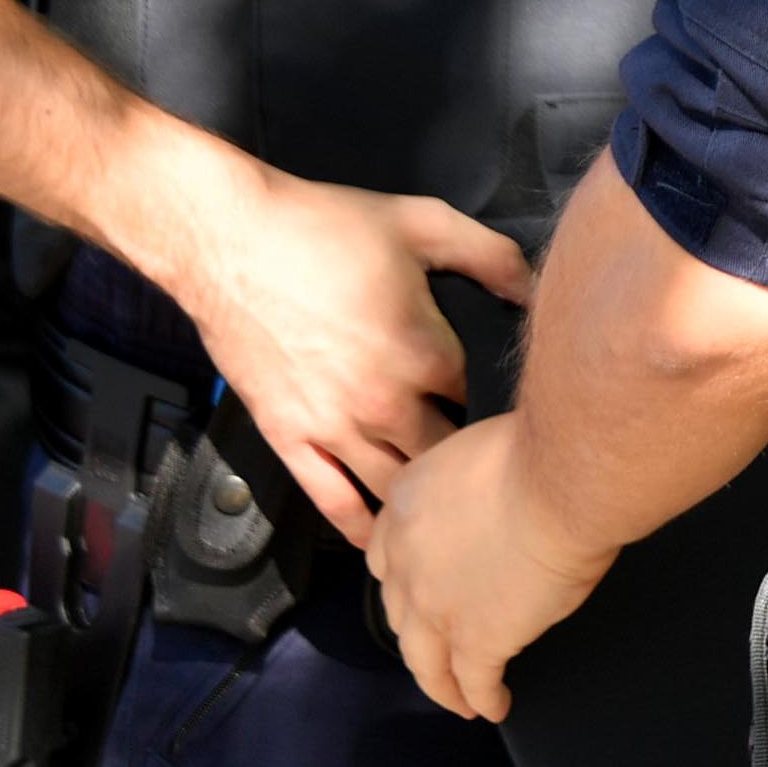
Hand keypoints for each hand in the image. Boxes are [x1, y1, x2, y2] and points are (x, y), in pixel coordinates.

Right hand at [167, 158, 532, 547]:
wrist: (231, 241)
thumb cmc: (325, 229)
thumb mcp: (424, 223)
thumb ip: (491, 256)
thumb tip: (536, 289)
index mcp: (426, 354)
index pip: (479, 397)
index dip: (491, 398)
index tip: (500, 404)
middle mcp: (385, 403)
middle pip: (445, 454)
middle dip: (465, 461)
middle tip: (483, 471)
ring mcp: (334, 428)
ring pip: (394, 488)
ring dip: (422, 500)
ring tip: (447, 514)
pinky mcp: (288, 439)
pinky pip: (331, 500)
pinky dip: (361, 526)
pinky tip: (382, 543)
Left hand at [370, 411, 614, 720]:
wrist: (561, 478)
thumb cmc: (538, 448)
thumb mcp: (478, 447)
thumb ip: (467, 478)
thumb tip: (490, 485)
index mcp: (405, 508)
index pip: (384, 555)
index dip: (401, 578)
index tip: (415, 589)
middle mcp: (406, 564)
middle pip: (399, 614)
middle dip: (416, 634)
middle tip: (436, 649)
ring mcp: (436, 609)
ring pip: (426, 662)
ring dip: (441, 685)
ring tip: (459, 699)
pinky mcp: (478, 641)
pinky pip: (474, 682)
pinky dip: (482, 699)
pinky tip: (495, 707)